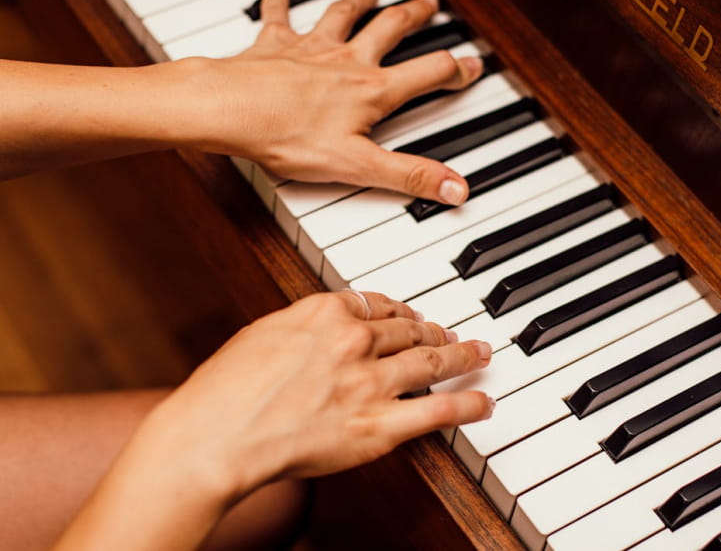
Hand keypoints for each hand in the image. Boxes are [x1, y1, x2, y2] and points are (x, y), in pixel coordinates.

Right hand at [136, 291, 492, 500]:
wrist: (216, 436)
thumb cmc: (225, 391)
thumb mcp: (263, 335)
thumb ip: (303, 326)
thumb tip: (323, 327)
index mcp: (325, 312)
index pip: (378, 304)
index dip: (401, 310)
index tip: (409, 314)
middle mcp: (356, 340)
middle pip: (410, 330)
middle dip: (435, 330)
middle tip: (451, 333)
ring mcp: (372, 382)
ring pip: (433, 360)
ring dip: (463, 355)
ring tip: (479, 353)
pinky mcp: (380, 425)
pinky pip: (439, 410)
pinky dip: (468, 404)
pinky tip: (484, 401)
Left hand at [204, 0, 483, 204]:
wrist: (229, 110)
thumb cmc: (288, 136)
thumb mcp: (358, 166)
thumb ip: (409, 175)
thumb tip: (456, 188)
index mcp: (372, 90)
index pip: (427, 74)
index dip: (455, 70)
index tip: (471, 64)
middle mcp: (347, 61)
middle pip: (390, 29)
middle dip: (414, 16)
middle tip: (429, 4)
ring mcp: (311, 48)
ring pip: (343, 16)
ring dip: (361, 2)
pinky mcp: (275, 45)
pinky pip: (279, 15)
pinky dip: (280, 0)